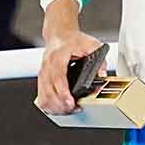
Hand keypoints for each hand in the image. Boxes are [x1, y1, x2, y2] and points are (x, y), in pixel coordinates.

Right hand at [36, 0, 105, 114]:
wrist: (60, 34)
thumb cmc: (73, 40)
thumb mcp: (91, 45)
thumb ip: (100, 60)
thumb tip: (103, 75)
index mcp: (58, 56)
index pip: (58, 78)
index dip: (63, 93)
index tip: (71, 103)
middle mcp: (47, 66)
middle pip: (49, 91)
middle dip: (61, 105)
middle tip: (74, 109)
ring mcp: (43, 74)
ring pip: (43, 97)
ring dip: (55, 107)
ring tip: (69, 110)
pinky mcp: (41, 79)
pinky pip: (41, 97)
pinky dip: (49, 106)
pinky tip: (59, 108)